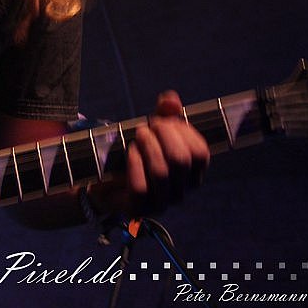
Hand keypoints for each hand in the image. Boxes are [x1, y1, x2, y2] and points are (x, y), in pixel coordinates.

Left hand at [89, 90, 209, 216]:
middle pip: (181, 160)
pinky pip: (141, 187)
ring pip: (161, 173)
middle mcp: (182, 190)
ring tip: (138, 136)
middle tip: (147, 126)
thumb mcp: (153, 129)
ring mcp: (163, 202)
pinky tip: (130, 153)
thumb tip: (171, 99)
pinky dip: (134, 164)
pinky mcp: (141, 209)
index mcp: (192, 172)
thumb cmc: (138, 152)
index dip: (183, 131)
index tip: (165, 121)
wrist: (108, 178)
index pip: (200, 153)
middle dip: (163, 135)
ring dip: (147, 147)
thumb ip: (165, 113)